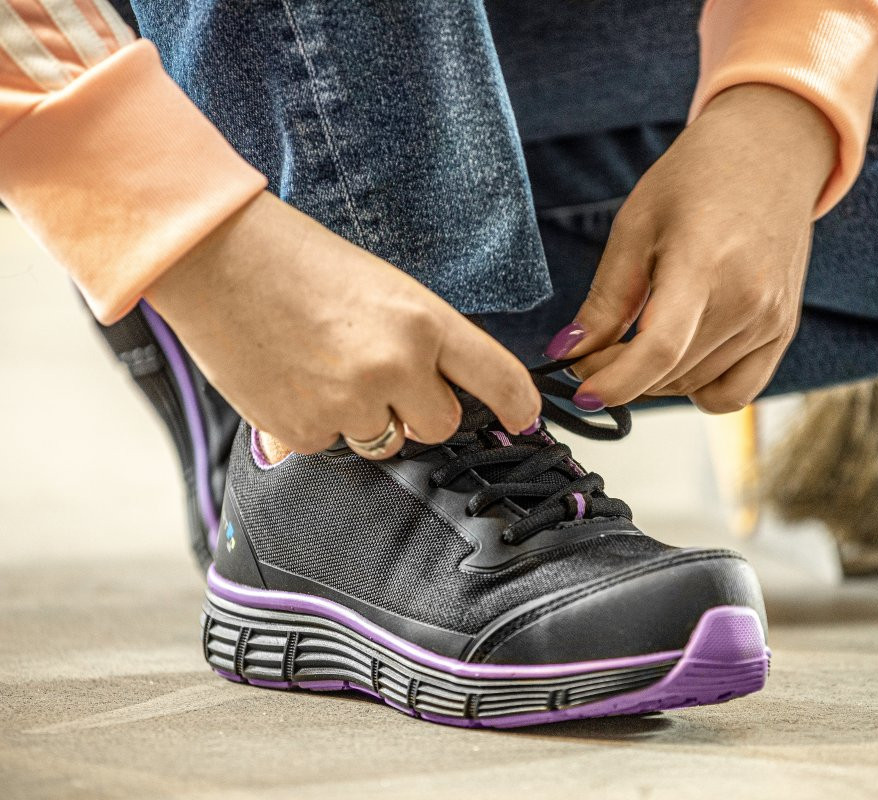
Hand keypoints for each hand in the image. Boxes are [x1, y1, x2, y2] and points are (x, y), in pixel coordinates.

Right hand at [145, 192, 540, 457]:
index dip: (517, 404)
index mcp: (424, 321)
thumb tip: (443, 393)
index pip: (498, 378)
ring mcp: (348, 402)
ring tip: (324, 370)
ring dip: (365, 420)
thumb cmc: (297, 261)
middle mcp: (395, 365)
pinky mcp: (303, 430)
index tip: (521, 417)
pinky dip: (316, 424)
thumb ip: (420, 341)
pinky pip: (329, 448)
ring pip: (383, 442)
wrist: (213, 256)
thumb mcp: (382, 287)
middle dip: (419, 411)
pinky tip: (291, 380)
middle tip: (381, 378)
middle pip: (439, 425)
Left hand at [546, 85, 836, 412]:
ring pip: (694, 386)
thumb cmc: (698, 178)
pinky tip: (678, 359)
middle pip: (669, 373)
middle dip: (619, 376)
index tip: (582, 391)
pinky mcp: (783, 331)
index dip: (615, 382)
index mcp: (703, 262)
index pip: (659, 349)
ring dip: (654, 382)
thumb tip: (569, 353)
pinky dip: (698, 389)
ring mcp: (771, 320)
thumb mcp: (636, 225)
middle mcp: (747, 299)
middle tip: (592, 355)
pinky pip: (735, 392)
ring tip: (632, 346)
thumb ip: (605, 298)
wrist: (770, 154)